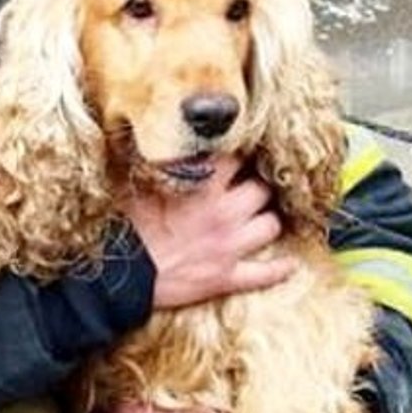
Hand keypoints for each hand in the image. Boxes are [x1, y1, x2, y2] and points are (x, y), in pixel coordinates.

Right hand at [120, 156, 294, 308]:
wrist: (121, 276)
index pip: (236, 158)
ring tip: (261, 219)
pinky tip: (290, 265)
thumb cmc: (124, 229)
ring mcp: (229, 246)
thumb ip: (145, 161)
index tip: (234, 159)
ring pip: (271, 225)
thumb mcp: (131, 184)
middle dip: (257, 188)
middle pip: (261, 190)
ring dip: (268, 221)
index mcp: (202, 186)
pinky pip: (265, 274)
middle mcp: (223, 213)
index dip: (237, 157)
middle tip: (250, 189)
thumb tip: (136, 136)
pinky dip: (280, 270)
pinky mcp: (227, 277)